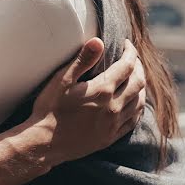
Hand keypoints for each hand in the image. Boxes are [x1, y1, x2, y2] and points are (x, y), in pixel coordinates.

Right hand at [29, 38, 145, 165]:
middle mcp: (113, 107)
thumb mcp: (62, 80)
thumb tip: (98, 41)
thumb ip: (82, 60)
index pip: (127, 66)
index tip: (127, 44)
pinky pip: (133, 121)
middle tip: (132, 58)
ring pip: (138, 102)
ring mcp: (113, 124)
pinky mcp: (110, 137)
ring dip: (140, 86)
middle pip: (138, 83)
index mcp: (102, 91)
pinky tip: (133, 102)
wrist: (44, 143)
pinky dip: (137, 107)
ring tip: (135, 77)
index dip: (131, 52)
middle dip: (138, 67)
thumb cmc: (50, 109)